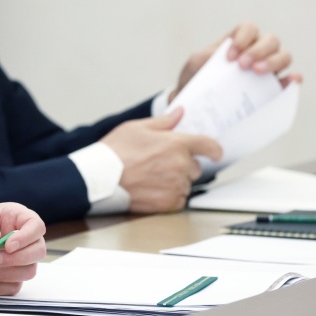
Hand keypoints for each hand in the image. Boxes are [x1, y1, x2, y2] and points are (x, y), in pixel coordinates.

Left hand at [0, 203, 45, 295]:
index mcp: (16, 217)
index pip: (36, 225)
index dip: (27, 237)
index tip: (7, 245)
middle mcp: (23, 238)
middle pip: (38, 251)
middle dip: (15, 258)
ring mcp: (20, 259)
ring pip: (28, 271)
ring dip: (4, 273)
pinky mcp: (12, 277)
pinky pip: (14, 287)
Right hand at [101, 108, 222, 213]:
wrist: (100, 177)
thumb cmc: (115, 151)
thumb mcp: (136, 128)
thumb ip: (163, 121)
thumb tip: (180, 113)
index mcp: (176, 144)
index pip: (208, 146)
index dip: (214, 149)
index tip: (214, 153)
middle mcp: (180, 165)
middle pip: (195, 167)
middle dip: (183, 164)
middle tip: (160, 163)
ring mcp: (175, 186)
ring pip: (186, 184)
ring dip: (175, 181)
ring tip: (152, 177)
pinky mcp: (168, 203)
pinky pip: (179, 199)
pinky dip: (169, 195)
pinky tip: (152, 189)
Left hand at [171, 22, 302, 103]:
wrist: (195, 102)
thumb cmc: (195, 78)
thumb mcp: (195, 64)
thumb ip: (207, 56)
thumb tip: (227, 60)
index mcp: (237, 41)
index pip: (249, 29)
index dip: (243, 38)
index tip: (230, 56)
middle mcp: (256, 51)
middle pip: (271, 40)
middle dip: (258, 50)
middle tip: (243, 65)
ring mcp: (267, 69)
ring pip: (284, 56)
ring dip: (274, 62)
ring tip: (257, 72)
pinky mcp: (272, 88)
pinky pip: (291, 80)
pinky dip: (293, 79)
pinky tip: (290, 81)